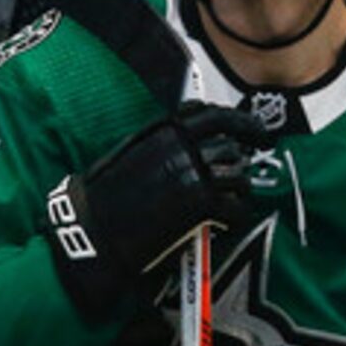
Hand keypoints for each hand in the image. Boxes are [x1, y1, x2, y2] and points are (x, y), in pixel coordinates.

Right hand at [42, 102, 269, 318]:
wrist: (93, 230)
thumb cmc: (104, 198)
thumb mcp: (131, 153)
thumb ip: (163, 142)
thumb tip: (190, 143)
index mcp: (163, 131)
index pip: (212, 115)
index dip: (240, 122)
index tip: (252, 130)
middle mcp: (180, 147)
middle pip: (230, 145)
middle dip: (242, 158)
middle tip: (247, 169)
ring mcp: (192, 174)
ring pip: (238, 175)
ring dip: (240, 189)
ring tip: (234, 200)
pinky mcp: (199, 205)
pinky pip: (235, 207)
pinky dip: (236, 216)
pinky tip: (226, 223)